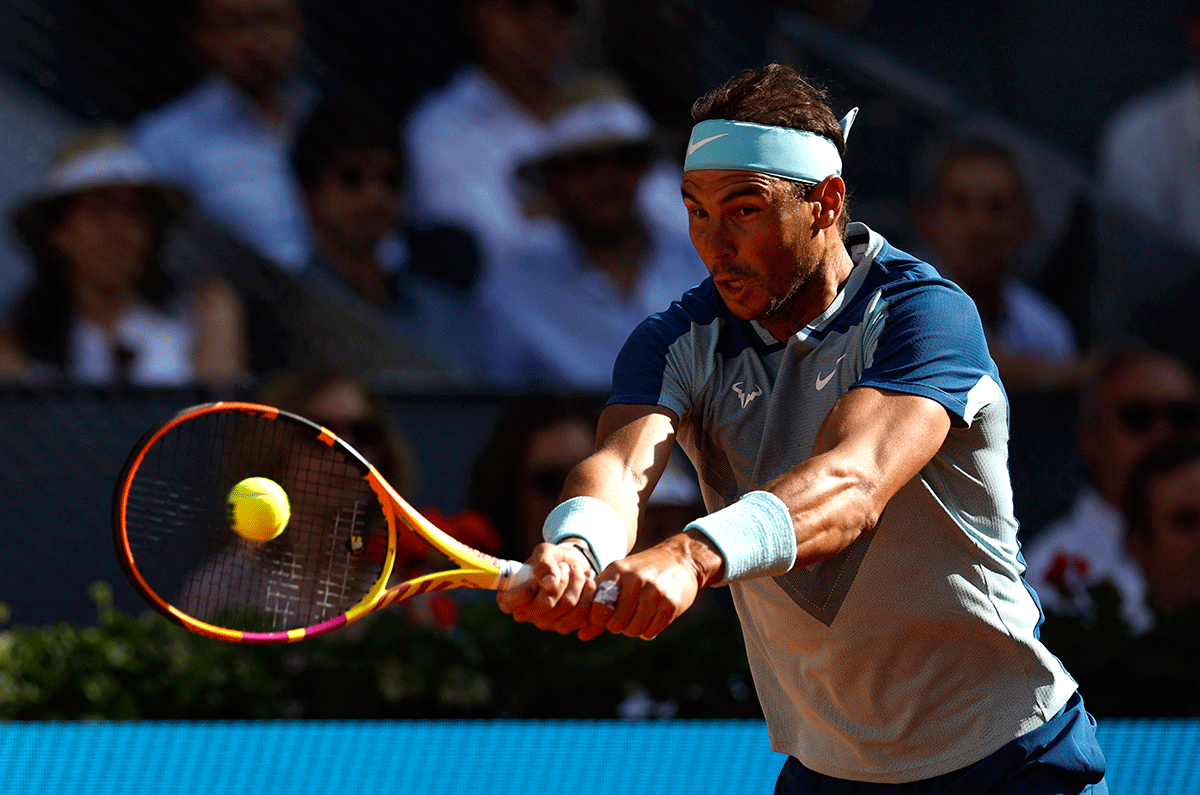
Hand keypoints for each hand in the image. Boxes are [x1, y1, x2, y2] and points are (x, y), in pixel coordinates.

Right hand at [496, 542, 600, 634]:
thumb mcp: (545, 552)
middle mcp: (527, 615)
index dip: (526, 589)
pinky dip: (589, 592)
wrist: (574, 566)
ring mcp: (547, 624)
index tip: (541, 573)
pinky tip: (589, 580)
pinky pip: (582, 613)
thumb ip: (543, 563)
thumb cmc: (553, 559)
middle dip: (562, 579)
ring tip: (578, 570)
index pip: (509, 603)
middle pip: (546, 604)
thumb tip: (549, 584)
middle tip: (567, 566)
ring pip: (568, 606)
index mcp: (511, 598)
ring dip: (578, 583)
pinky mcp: (568, 626)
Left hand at [579, 529, 722, 640]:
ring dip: (633, 628)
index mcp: (618, 571)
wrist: (681, 559)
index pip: (598, 607)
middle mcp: (636, 580)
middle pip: (615, 624)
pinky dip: (648, 629)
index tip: (605, 616)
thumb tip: (582, 635)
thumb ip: (599, 603)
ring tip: (638, 615)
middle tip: (624, 616)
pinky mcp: (670, 604)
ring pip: (633, 630)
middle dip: (617, 625)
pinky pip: (650, 631)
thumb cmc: (642, 572)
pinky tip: (651, 616)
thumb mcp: (619, 577)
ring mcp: (655, 592)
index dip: (599, 618)